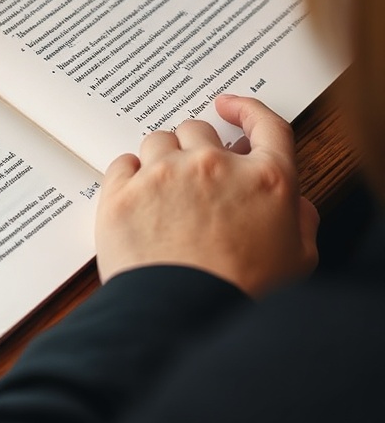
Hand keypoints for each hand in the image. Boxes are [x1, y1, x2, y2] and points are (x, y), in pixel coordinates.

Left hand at [95, 94, 318, 295]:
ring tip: (162, 196)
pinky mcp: (122, 191)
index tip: (229, 106)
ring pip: (157, 141)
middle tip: (191, 178)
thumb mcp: (297, 261)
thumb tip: (296, 203)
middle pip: (198, 129)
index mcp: (266, 180)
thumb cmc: (242, 293)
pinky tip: (136, 201)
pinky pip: (122, 163)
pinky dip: (128, 177)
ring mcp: (164, 175)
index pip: (266, 125)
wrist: (184, 317)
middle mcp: (214, 166)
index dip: (248, 110)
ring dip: (160, 160)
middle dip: (195, 149)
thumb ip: (300, 221)